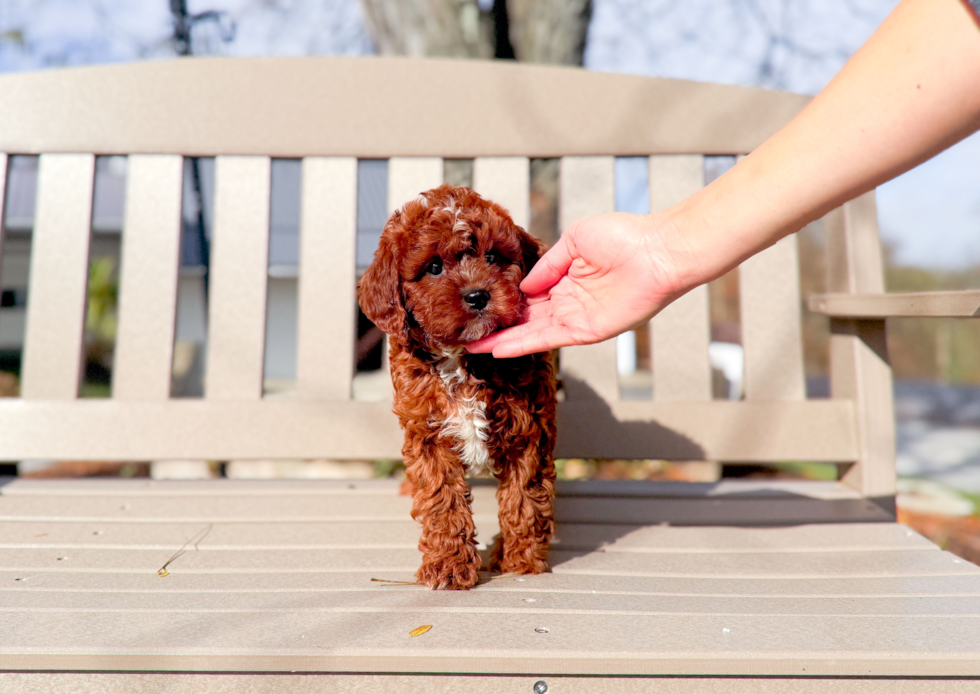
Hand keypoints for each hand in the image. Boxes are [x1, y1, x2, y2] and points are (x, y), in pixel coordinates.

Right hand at [468, 212, 699, 357]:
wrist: (658, 252)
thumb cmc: (625, 237)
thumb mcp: (575, 240)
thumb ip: (547, 264)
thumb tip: (522, 286)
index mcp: (564, 278)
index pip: (527, 294)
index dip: (503, 300)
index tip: (479, 304)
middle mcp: (567, 301)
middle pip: (524, 318)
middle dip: (495, 325)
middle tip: (465, 331)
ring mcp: (575, 318)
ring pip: (529, 333)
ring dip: (501, 340)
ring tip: (471, 345)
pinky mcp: (585, 330)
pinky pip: (547, 340)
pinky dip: (522, 345)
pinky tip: (498, 349)